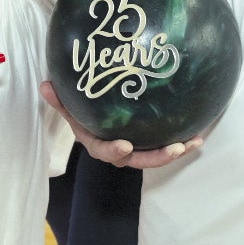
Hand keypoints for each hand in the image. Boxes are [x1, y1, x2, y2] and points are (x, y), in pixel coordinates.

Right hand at [39, 80, 201, 168]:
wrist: (92, 115)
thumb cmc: (80, 110)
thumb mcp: (68, 104)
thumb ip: (59, 99)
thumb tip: (45, 85)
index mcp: (95, 141)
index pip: (103, 150)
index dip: (113, 151)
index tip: (125, 145)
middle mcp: (116, 149)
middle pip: (137, 159)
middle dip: (157, 157)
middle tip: (175, 148)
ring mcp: (134, 148)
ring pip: (154, 155)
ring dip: (174, 151)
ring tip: (192, 143)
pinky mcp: (147, 143)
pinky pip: (163, 145)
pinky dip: (181, 143)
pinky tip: (198, 136)